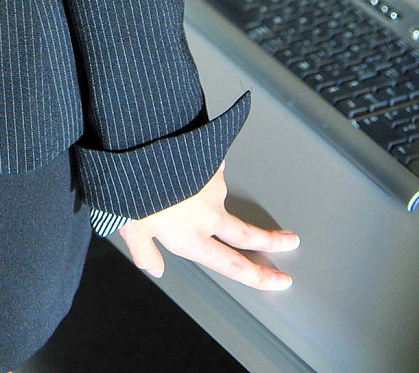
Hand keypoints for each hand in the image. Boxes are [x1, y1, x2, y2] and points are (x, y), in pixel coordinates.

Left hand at [119, 160, 299, 291]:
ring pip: (213, 193)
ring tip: (165, 178)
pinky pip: (204, 165)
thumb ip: (145, 251)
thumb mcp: (128, 225)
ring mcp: (213, 186)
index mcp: (190, 237)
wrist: (137, 140)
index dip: (259, 276)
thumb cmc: (129, 185)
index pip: (232, 264)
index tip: (280, 279)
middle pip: (247, 233)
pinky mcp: (211, 159)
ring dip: (198, 189)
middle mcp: (208, 215)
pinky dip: (193, 166)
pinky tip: (173, 159)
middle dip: (272, 240)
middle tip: (291, 240)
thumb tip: (156, 268)